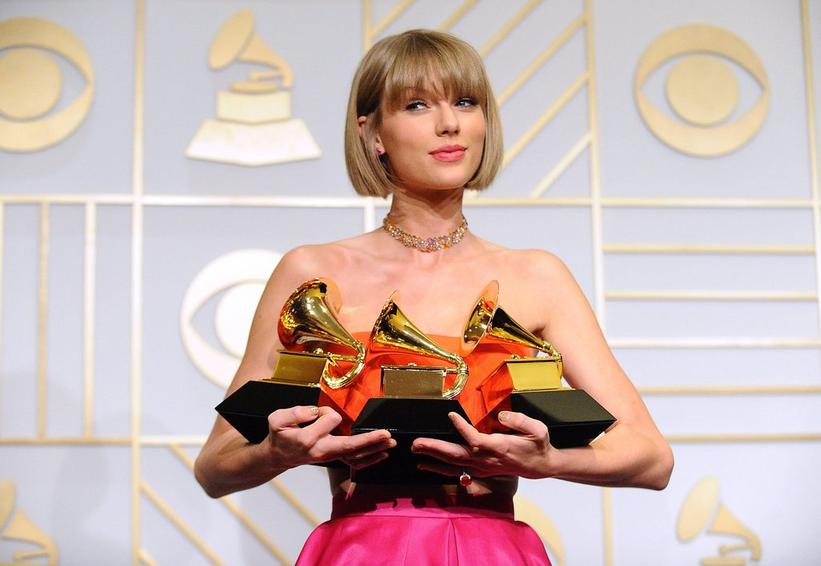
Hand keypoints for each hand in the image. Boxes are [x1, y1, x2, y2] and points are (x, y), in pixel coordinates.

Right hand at [262, 405, 395, 469]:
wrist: (278, 455)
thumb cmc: (280, 435)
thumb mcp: (277, 419)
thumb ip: (294, 413)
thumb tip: (313, 411)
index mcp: (309, 439)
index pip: (329, 420)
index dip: (326, 411)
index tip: (317, 412)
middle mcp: (321, 450)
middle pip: (350, 446)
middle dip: (369, 440)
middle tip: (386, 434)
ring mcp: (329, 457)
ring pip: (355, 456)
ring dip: (374, 449)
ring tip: (390, 442)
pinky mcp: (333, 458)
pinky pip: (354, 462)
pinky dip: (370, 459)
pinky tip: (382, 455)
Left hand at [412, 411, 554, 479]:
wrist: (540, 466)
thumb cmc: (538, 445)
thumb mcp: (538, 430)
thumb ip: (520, 421)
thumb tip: (503, 416)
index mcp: (499, 447)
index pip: (476, 440)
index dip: (462, 429)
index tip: (450, 415)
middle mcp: (487, 459)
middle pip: (457, 455)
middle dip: (435, 449)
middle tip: (417, 443)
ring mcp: (482, 467)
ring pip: (454, 464)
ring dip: (433, 458)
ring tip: (416, 450)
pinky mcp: (479, 470)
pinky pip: (456, 470)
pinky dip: (439, 468)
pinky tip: (424, 465)